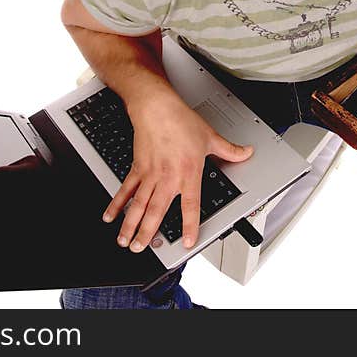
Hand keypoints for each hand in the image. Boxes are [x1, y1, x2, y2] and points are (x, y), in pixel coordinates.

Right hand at [102, 91, 253, 252]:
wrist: (156, 107)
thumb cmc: (180, 120)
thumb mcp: (210, 137)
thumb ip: (229, 150)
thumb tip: (246, 152)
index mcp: (188, 173)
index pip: (190, 206)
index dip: (189, 226)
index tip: (186, 242)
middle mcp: (167, 177)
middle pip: (156, 212)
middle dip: (147, 233)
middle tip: (140, 248)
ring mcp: (150, 174)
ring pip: (139, 205)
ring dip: (130, 225)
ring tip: (124, 241)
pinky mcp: (137, 167)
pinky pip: (126, 189)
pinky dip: (117, 204)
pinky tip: (110, 216)